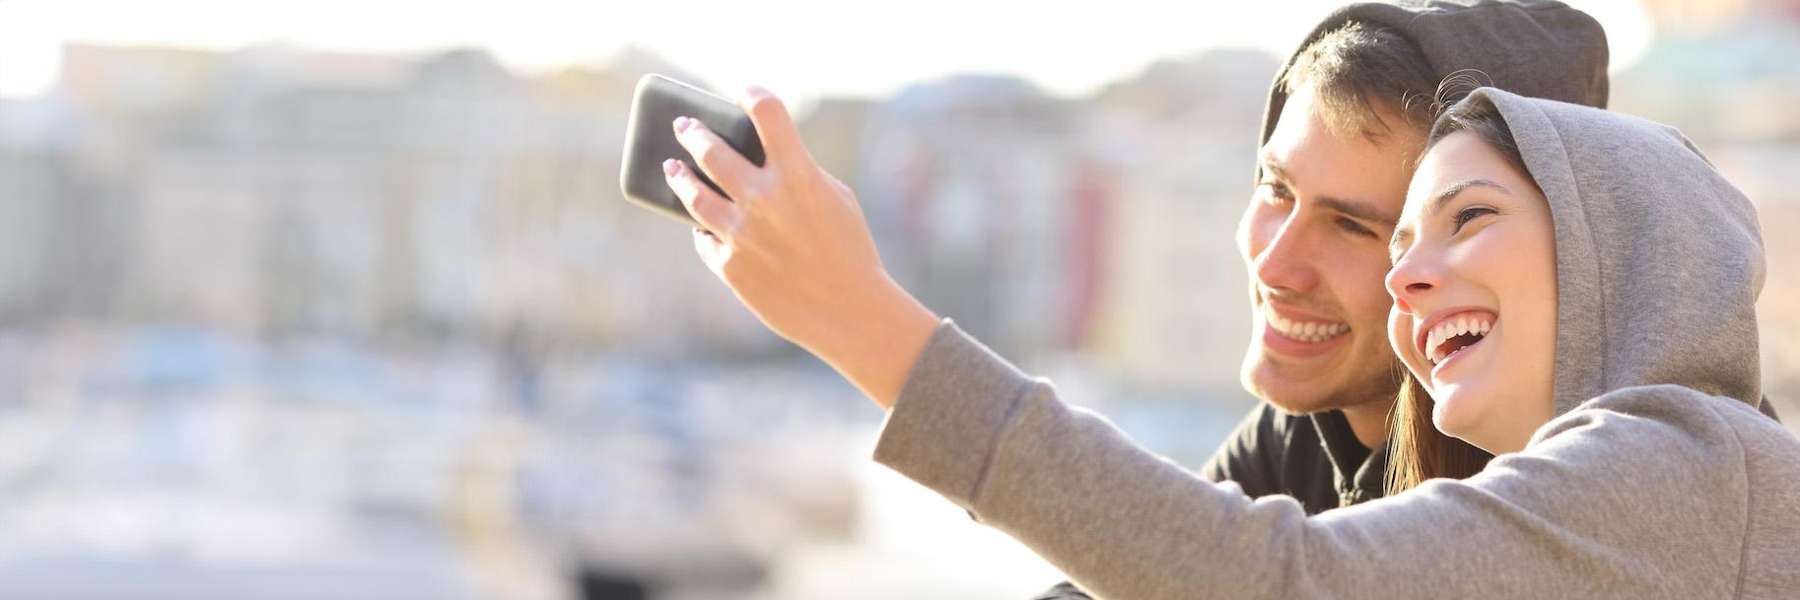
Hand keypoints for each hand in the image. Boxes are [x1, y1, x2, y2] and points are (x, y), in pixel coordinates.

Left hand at [662, 86, 938, 409]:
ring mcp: (741, 233)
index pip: (767, 113)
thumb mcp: (836, 199)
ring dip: (680, 176)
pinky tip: (700, 223)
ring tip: (672, 166)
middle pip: (713, 150)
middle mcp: (763, 198)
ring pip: (694, 195)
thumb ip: (799, 174)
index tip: (744, 92)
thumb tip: (759, 163)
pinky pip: (705, 238)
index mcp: (798, 174)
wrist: (848, 310)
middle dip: (694, 132)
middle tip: (685, 126)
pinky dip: (704, 229)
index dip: (753, 94)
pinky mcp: (729, 265)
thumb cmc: (850, 250)